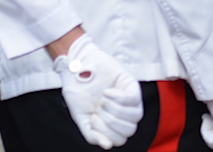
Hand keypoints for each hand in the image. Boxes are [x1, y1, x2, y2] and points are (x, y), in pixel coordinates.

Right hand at [52, 34, 142, 148]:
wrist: (76, 70)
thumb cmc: (78, 93)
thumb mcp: (81, 118)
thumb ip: (92, 134)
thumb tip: (108, 146)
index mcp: (111, 124)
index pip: (119, 140)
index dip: (106, 135)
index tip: (92, 120)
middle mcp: (122, 113)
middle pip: (129, 130)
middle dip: (110, 123)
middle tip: (97, 110)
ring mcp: (129, 100)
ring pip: (136, 116)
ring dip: (115, 110)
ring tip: (102, 100)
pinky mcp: (132, 85)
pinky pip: (134, 99)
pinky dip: (118, 98)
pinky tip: (107, 92)